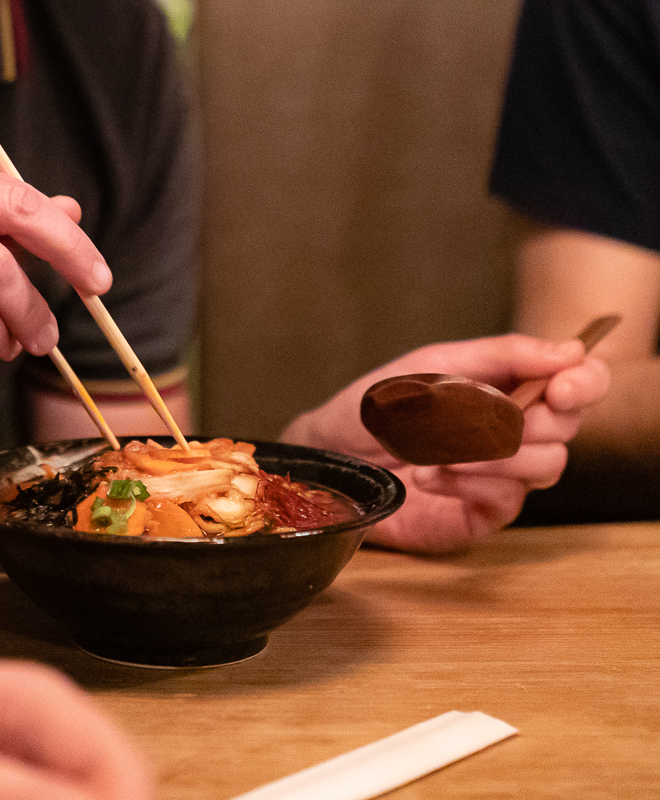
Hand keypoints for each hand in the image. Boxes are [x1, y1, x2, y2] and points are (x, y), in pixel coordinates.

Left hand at [281, 334, 611, 552]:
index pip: (579, 384)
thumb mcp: (434, 366)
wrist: (330, 451)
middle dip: (527, 419)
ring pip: (545, 465)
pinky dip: (467, 481)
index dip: (584, 384)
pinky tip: (427, 476)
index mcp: (512, 388)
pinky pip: (506, 498)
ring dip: (491, 452)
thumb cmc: (377, 406)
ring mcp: (503, 476)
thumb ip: (501, 355)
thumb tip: (569, 351)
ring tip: (437, 449)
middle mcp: (518, 433)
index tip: (561, 387)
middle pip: (566, 428)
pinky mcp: (483, 513)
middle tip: (481, 418)